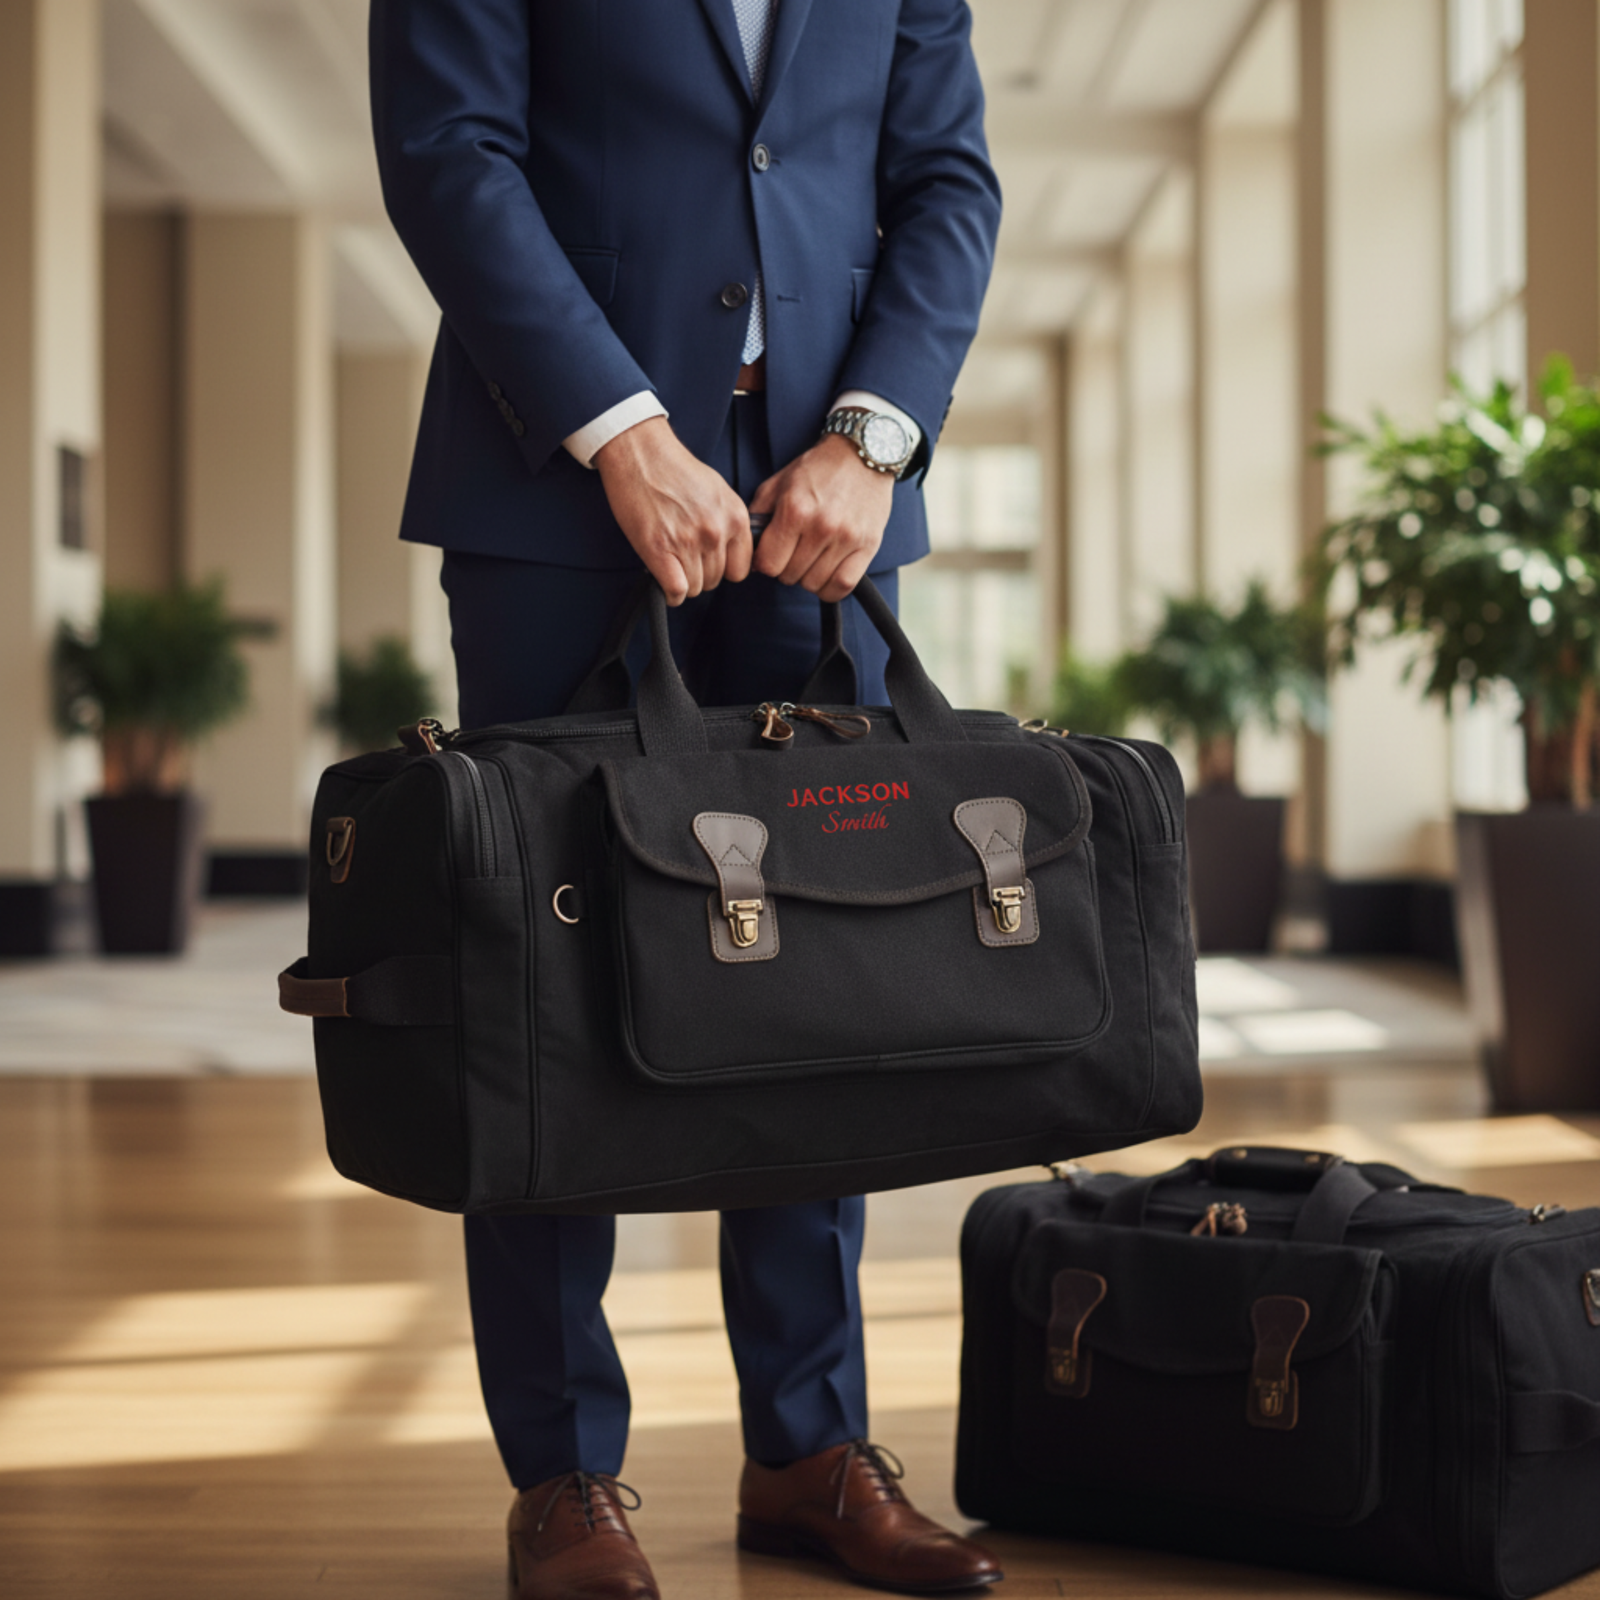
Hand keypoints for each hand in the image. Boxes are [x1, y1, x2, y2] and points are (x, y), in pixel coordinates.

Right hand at [594, 417, 752, 604]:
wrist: (640, 451)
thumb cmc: (674, 469)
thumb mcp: (717, 492)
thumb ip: (728, 522)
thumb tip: (730, 553)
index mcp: (735, 516)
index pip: (740, 569)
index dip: (722, 569)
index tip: (708, 562)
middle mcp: (717, 531)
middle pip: (715, 580)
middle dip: (699, 573)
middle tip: (682, 556)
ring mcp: (689, 541)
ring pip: (695, 587)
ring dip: (682, 581)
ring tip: (670, 561)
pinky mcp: (660, 549)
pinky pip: (676, 590)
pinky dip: (671, 593)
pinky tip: (664, 581)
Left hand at [749, 433, 894, 601]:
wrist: (863, 454)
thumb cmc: (818, 469)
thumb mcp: (779, 483)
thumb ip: (758, 516)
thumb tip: (748, 549)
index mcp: (795, 510)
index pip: (768, 564)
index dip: (765, 563)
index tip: (771, 555)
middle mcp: (821, 526)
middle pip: (790, 576)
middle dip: (786, 569)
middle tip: (793, 553)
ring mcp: (846, 538)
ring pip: (814, 584)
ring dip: (808, 577)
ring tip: (811, 559)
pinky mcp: (867, 546)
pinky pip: (842, 586)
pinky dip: (830, 588)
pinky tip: (827, 574)